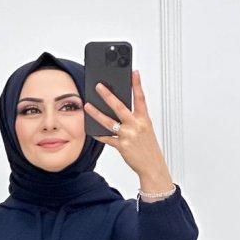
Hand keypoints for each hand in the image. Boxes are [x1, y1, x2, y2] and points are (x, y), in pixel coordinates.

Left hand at [84, 69, 172, 190]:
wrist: (152, 166)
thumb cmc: (148, 147)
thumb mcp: (145, 130)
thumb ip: (134, 119)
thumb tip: (118, 109)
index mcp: (144, 120)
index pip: (141, 98)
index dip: (137, 85)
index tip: (134, 72)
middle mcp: (136, 126)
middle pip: (120, 107)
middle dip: (108, 95)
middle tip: (99, 86)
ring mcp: (128, 136)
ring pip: (109, 122)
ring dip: (96, 113)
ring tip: (87, 106)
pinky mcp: (122, 146)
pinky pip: (107, 138)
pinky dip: (99, 134)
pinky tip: (91, 129)